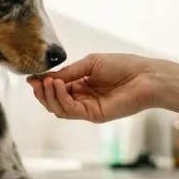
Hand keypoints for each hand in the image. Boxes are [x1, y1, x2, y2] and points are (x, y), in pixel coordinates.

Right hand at [27, 53, 158, 122]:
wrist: (146, 76)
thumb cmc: (123, 66)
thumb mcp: (90, 64)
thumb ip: (69, 72)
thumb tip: (47, 78)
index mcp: (81, 85)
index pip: (56, 89)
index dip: (42, 85)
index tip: (32, 77)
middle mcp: (82, 98)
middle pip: (54, 102)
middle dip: (42, 92)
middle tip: (37, 82)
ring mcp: (87, 108)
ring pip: (59, 109)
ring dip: (50, 96)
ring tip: (49, 82)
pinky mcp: (94, 115)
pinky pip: (71, 110)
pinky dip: (61, 98)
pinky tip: (59, 86)